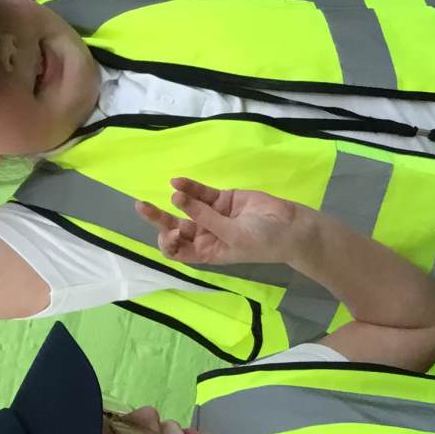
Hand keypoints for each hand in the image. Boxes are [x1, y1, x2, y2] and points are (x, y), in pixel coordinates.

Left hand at [134, 178, 317, 268]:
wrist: (291, 228)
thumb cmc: (263, 242)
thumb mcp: (232, 236)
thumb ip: (205, 217)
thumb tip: (178, 197)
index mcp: (207, 252)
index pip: (177, 250)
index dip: (167, 243)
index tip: (169, 234)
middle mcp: (206, 234)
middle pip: (175, 227)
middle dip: (159, 218)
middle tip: (143, 207)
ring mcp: (213, 215)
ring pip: (186, 206)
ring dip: (175, 199)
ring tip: (170, 189)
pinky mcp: (222, 199)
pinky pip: (201, 193)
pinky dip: (190, 187)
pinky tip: (179, 181)